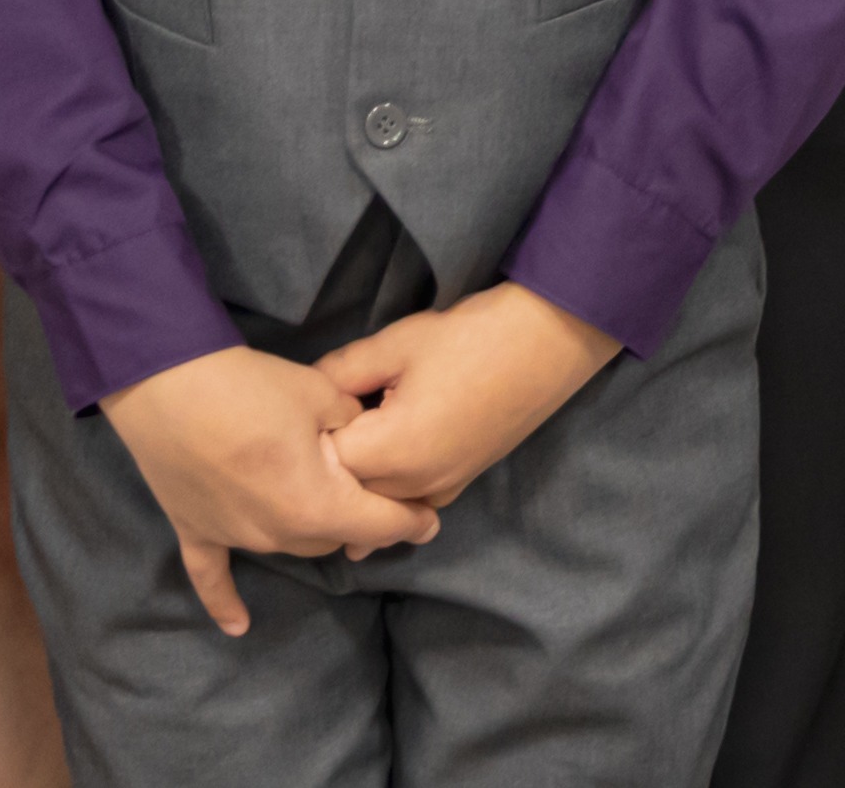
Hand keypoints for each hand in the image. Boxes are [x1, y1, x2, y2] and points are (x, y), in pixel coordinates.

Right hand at [101, 343, 438, 636]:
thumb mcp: (322, 395)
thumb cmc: (250, 387)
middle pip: (334, 534)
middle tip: (376, 491)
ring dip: (312, 526)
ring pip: (290, 544)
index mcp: (316, 506)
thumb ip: (355, 426)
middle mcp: (277, 534)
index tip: (430, 519)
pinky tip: (239, 626)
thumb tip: (364, 434)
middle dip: (359, 516)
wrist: (166, 382)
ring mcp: (234, 536)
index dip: (410, 519)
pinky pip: (212, 576)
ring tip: (330, 503)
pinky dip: (225, 600)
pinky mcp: (195, 529)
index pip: (378, 524)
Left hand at [319, 282, 620, 511]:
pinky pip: (408, 505)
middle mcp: (414, 485)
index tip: (297, 416)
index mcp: (391, 452)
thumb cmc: (469, 338)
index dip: (305, 439)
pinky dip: (384, 498)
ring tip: (330, 460)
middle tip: (307, 437)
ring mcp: (440, 490)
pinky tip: (365, 487)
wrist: (547, 342)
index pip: (322, 465)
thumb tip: (308, 393)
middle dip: (323, 469)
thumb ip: (340, 373)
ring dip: (353, 486)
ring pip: (376, 506)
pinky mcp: (459, 484)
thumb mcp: (395, 343)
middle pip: (346, 494)